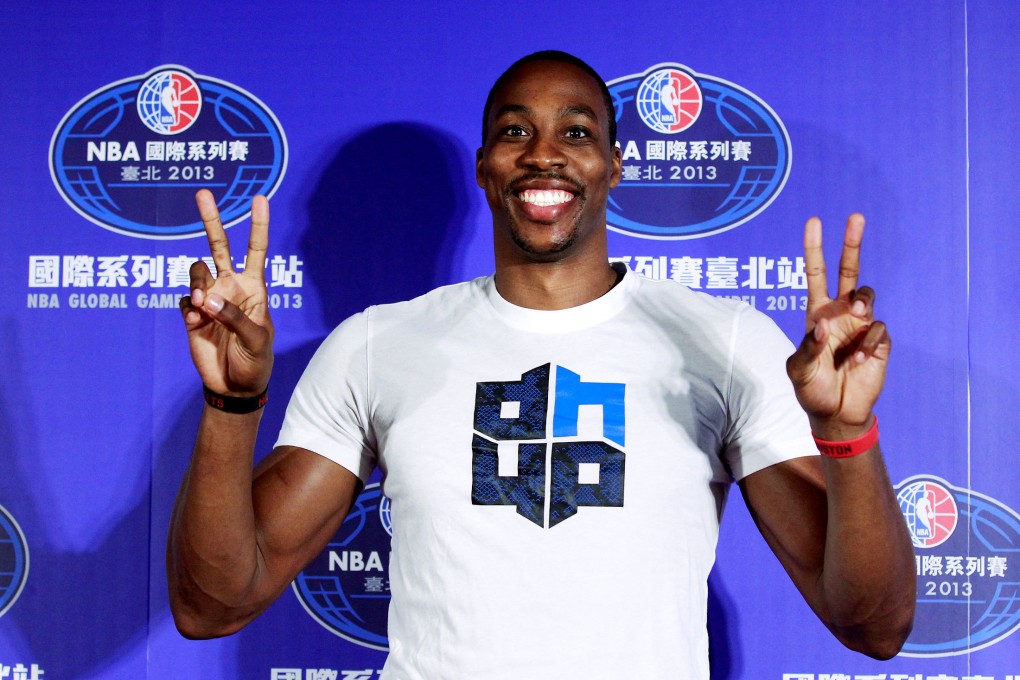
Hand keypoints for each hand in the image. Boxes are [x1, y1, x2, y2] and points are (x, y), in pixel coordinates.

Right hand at [179, 190, 273, 396]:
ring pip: (196, 272)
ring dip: (197, 283)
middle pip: (219, 246)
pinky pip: (183, 299)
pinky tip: (197, 322)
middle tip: (203, 194)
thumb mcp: (255, 340)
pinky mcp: (191, 314)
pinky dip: (189, 307)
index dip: (258, 224)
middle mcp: (230, 287)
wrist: (234, 387)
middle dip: (211, 220)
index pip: (256, 250)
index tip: (260, 198)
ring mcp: (210, 299)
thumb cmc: (255, 361)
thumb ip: (233, 317)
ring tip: (203, 307)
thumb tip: (207, 299)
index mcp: (254, 288)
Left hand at [786, 214, 889, 439]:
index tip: (814, 222)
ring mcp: (862, 326)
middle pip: (849, 271)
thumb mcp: (799, 370)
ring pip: (868, 295)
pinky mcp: (879, 342)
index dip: (814, 249)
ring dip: (862, 302)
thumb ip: (808, 348)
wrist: (836, 413)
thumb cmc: (812, 388)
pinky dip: (868, 344)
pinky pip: (879, 331)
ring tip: (856, 316)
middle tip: (856, 217)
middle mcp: (841, 314)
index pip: (816, 274)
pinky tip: (858, 361)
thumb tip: (823, 326)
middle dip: (852, 244)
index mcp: (817, 313)